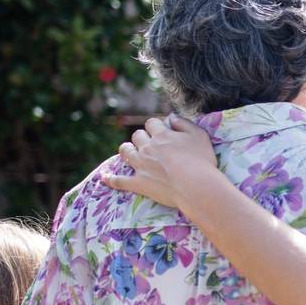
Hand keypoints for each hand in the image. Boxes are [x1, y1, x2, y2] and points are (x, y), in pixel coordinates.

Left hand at [103, 114, 218, 210]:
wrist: (196, 186)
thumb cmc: (201, 161)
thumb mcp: (199, 135)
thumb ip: (184, 123)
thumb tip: (171, 117)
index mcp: (162, 135)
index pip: (152, 123)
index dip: (156, 126)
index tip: (162, 131)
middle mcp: (147, 147)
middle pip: (137, 135)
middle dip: (142, 137)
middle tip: (150, 144)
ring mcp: (140, 165)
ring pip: (125, 151)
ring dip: (127, 150)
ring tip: (130, 152)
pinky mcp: (138, 183)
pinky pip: (119, 181)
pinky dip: (110, 178)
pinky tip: (104, 177)